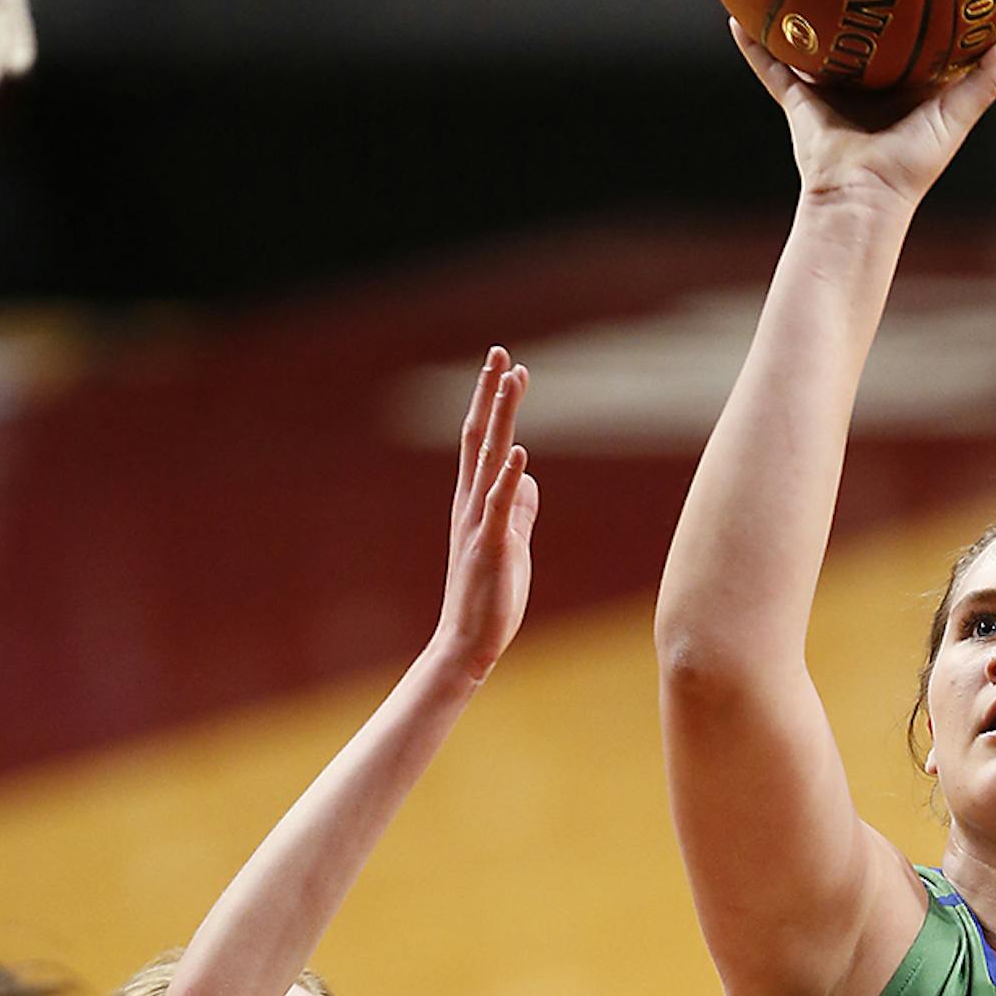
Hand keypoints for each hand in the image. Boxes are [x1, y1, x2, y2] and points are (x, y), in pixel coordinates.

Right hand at [432, 349, 537, 682]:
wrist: (468, 642)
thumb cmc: (490, 595)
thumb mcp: (511, 541)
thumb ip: (518, 508)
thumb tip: (528, 476)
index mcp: (476, 500)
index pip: (483, 441)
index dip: (496, 403)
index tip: (509, 368)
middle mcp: (471, 503)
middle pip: (480, 436)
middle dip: (492, 393)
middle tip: (502, 353)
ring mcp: (479, 523)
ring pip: (487, 459)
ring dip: (501, 418)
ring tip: (511, 382)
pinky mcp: (490, 547)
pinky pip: (500, 506)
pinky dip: (508, 477)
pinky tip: (519, 451)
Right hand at [731, 17, 995, 216]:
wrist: (863, 199)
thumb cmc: (912, 165)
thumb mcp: (956, 116)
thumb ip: (987, 78)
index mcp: (902, 85)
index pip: (909, 37)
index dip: (914, 6)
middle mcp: (865, 83)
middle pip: (857, 32)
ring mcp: (829, 91)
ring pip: (812, 43)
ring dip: (799, 13)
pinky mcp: (799, 101)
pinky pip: (772, 67)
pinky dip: (754, 45)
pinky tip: (737, 13)